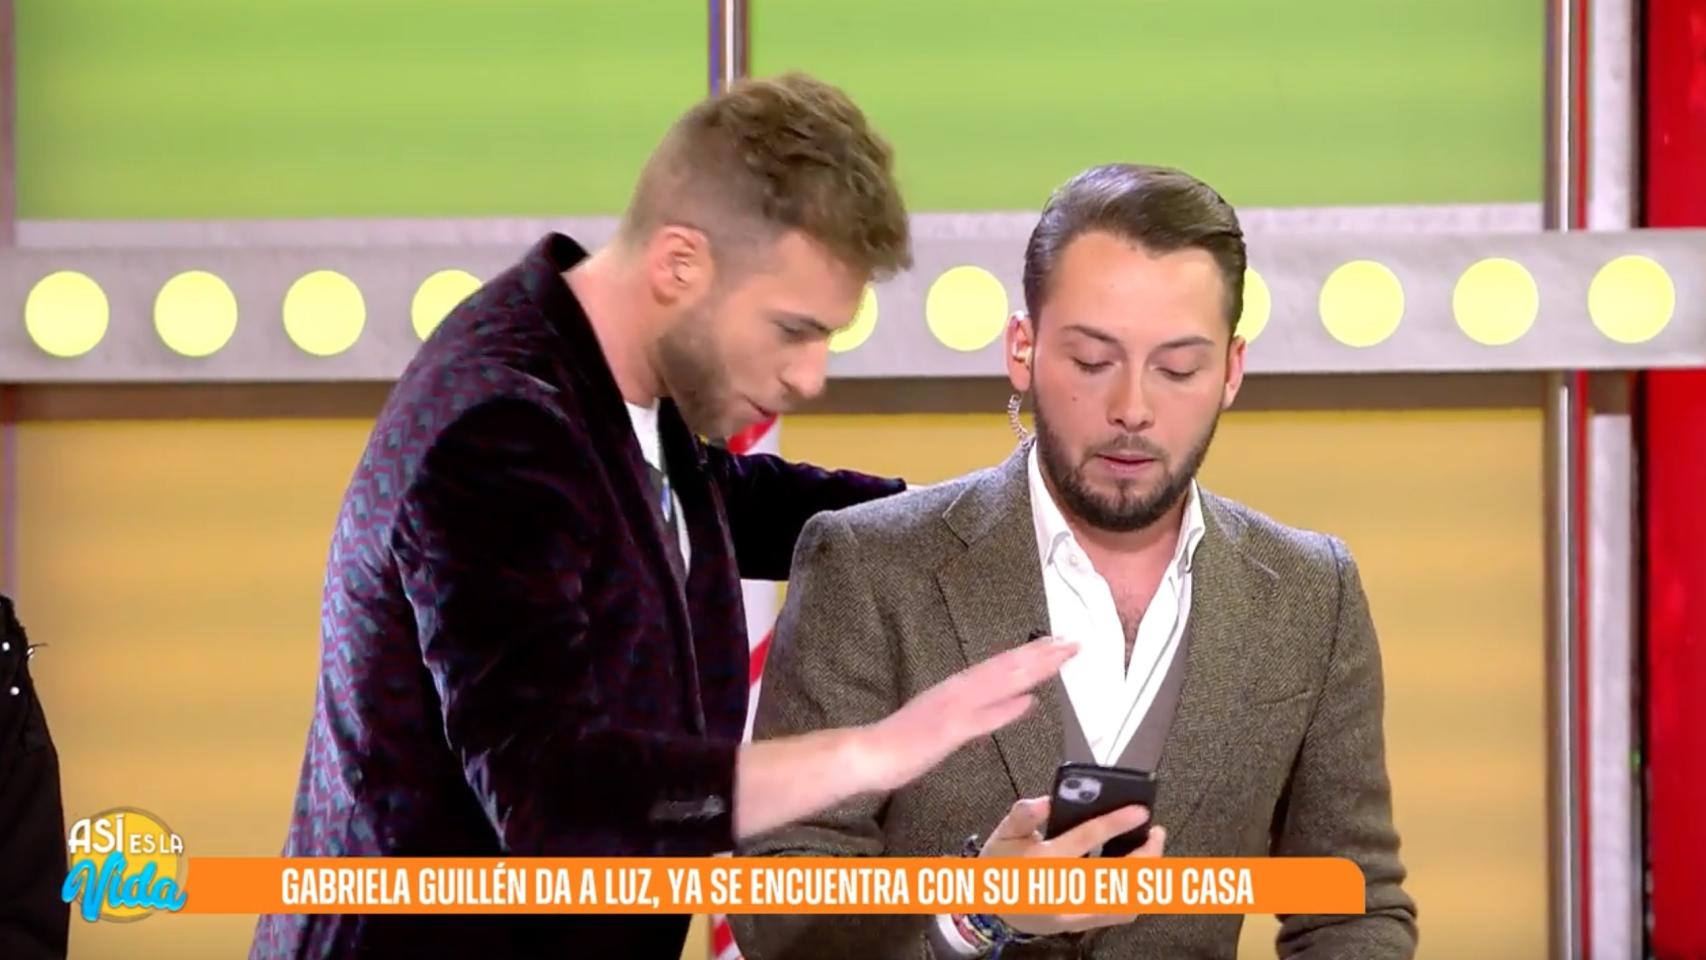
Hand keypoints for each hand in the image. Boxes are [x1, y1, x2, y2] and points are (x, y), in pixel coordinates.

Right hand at [851, 637, 1077, 794]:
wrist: (868, 753)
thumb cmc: (903, 741)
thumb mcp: (950, 721)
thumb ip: (986, 710)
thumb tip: (1024, 700)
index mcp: (958, 688)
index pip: (1002, 666)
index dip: (1033, 654)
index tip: (1060, 643)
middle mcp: (958, 691)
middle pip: (1006, 669)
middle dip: (1042, 655)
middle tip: (1073, 642)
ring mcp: (953, 709)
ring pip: (998, 684)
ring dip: (1030, 670)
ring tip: (1059, 657)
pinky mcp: (946, 731)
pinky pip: (980, 719)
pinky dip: (1005, 710)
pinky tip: (1028, 701)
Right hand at [980, 796, 1165, 936]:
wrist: (990, 908)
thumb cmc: (999, 867)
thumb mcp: (1003, 834)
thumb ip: (1023, 815)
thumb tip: (1046, 801)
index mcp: (1045, 862)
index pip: (1087, 838)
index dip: (1117, 823)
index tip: (1140, 811)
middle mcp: (1064, 891)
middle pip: (1117, 875)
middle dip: (1146, 853)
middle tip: (1155, 833)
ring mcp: (1075, 913)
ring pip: (1125, 899)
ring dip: (1146, 875)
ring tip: (1152, 851)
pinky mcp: (1081, 925)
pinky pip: (1120, 915)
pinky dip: (1137, 895)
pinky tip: (1141, 877)